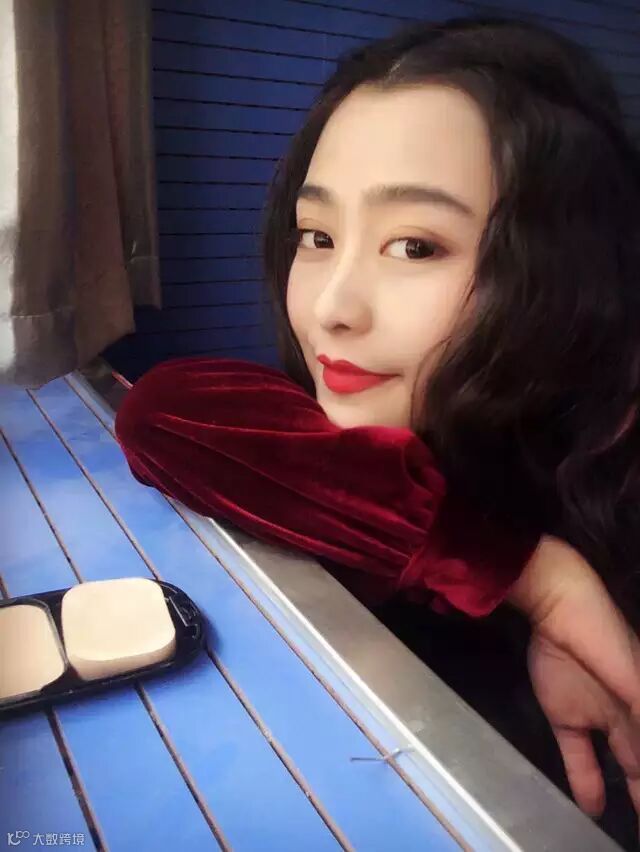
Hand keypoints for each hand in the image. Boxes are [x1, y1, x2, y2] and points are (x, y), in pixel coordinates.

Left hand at [508, 536, 639, 816]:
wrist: (557, 607)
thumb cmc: (606, 641)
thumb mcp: (635, 685)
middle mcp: (630, 712)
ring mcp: (597, 714)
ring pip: (620, 762)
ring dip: (630, 791)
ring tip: (634, 822)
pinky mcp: (565, 716)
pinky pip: (579, 756)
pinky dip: (586, 782)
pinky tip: (592, 808)